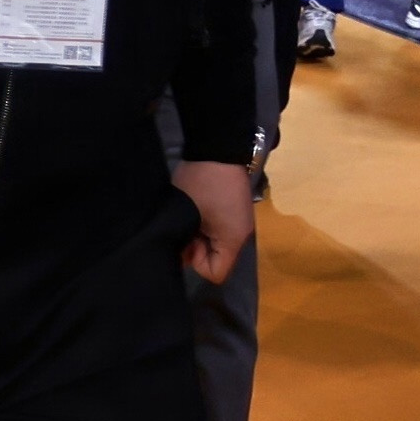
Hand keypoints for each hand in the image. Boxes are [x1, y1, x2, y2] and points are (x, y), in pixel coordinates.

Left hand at [174, 158, 254, 283]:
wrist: (219, 146)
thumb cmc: (202, 183)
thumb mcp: (185, 214)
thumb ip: (181, 241)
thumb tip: (177, 253)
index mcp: (234, 239)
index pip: (216, 274)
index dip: (197, 262)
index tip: (188, 240)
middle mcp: (242, 235)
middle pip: (217, 259)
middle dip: (197, 248)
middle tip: (185, 226)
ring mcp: (240, 221)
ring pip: (217, 245)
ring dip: (201, 235)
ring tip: (190, 216)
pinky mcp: (236, 210)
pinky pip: (220, 230)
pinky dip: (207, 225)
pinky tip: (199, 210)